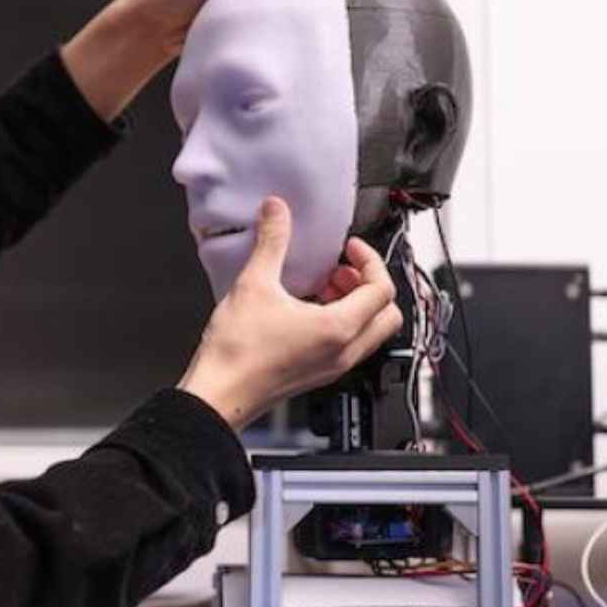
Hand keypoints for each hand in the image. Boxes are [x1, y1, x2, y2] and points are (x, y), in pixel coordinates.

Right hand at [176, 197, 400, 430]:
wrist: (219, 394)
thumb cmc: (237, 353)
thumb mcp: (254, 284)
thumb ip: (271, 242)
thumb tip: (276, 212)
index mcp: (338, 328)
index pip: (381, 289)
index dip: (370, 260)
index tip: (349, 249)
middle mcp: (344, 351)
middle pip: (387, 314)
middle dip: (370, 285)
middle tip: (342, 269)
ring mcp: (333, 367)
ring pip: (371, 332)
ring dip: (357, 305)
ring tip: (324, 287)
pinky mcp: (319, 374)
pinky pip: (349, 345)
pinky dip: (342, 323)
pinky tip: (307, 309)